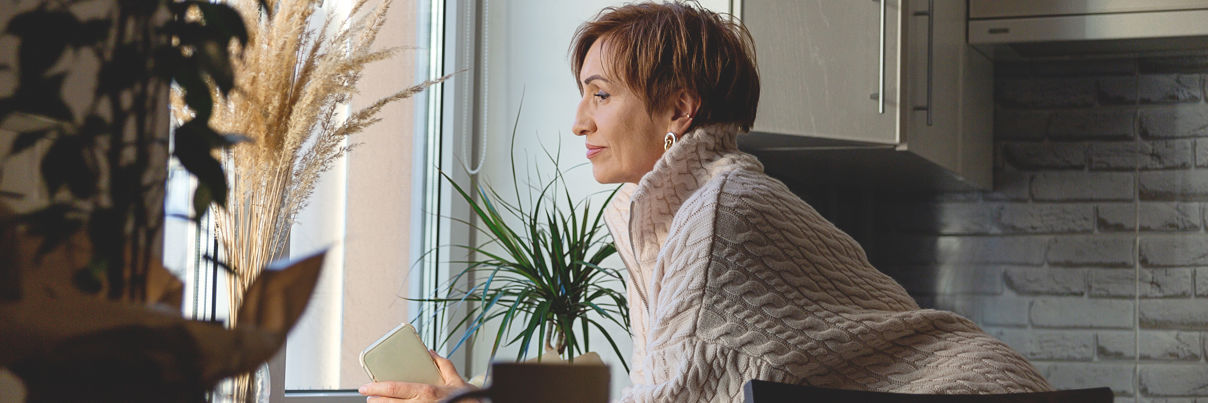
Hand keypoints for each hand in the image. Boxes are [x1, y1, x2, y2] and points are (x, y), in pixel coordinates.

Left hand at [359, 349, 477, 402]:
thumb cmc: (466, 399)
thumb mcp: (455, 378)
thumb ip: (442, 364)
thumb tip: (430, 352)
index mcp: (427, 391)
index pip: (395, 388)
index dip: (377, 388)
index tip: (365, 387)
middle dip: (376, 400)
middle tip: (368, 395)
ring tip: (376, 402)